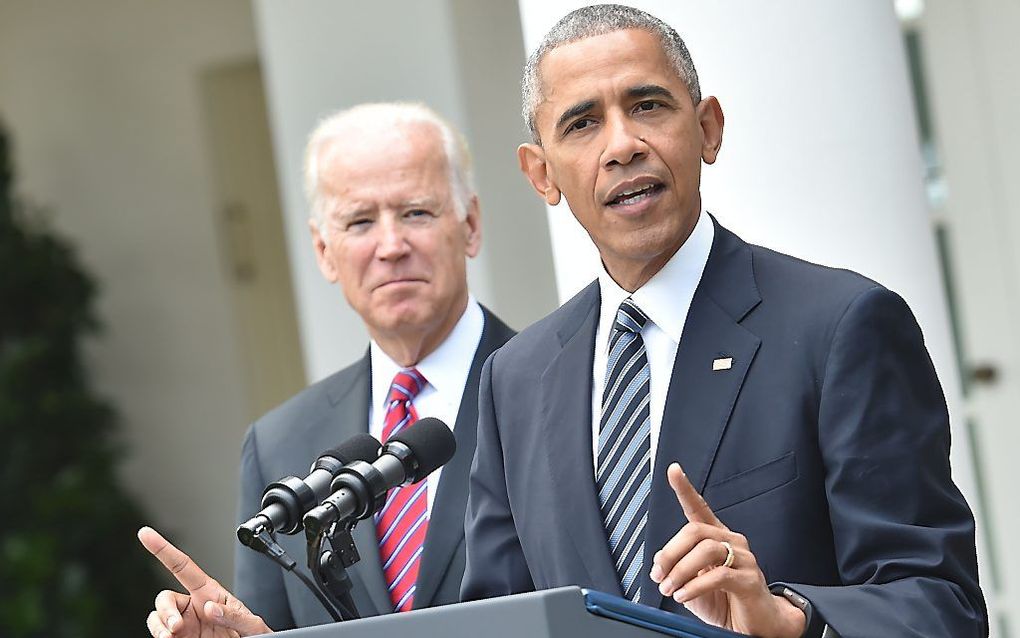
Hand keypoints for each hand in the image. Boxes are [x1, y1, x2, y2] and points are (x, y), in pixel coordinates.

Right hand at [138, 526, 272, 637]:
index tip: (146, 533)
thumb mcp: (251, 623)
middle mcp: (193, 606)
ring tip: (171, 636)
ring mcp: (185, 624)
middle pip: (165, 598)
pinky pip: (159, 633)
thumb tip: (209, 608)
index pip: (182, 566)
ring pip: (157, 616)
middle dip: (165, 610)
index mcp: (209, 592)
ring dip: (159, 625)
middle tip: (177, 626)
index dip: (163, 549)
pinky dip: (158, 635)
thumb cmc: (253, 636)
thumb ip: (233, 615)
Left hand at [649, 464, 805, 637]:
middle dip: (670, 552)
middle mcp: (732, 541)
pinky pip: (719, 575)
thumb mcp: (692, 583)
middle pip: (695, 531)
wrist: (756, 626)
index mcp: (716, 538)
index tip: (673, 470)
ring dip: (681, 571)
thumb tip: (658, 559)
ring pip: (706, 550)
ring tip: (671, 589)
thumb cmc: (726, 602)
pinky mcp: (750, 579)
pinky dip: (695, 586)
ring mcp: (744, 558)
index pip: (699, 507)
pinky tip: (685, 595)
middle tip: (659, 574)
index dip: (685, 488)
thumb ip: (676, 567)